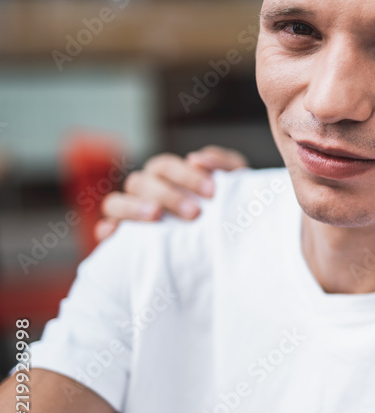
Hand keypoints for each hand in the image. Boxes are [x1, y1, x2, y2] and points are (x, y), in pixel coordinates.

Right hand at [95, 145, 248, 240]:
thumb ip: (226, 167)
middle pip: (141, 182)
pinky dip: (107, 229)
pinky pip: (104, 230)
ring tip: (156, 216)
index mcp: (166, 177)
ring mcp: (128, 215)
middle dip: (168, 195)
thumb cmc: (224, 214)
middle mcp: (144, 193)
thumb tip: (199, 159)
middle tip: (194, 213)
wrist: (222, 254)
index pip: (166, 167)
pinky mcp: (120, 240)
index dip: (186, 175)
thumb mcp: (233, 190)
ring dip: (133, 207)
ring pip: (115, 201)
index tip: (212, 190)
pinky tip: (116, 233)